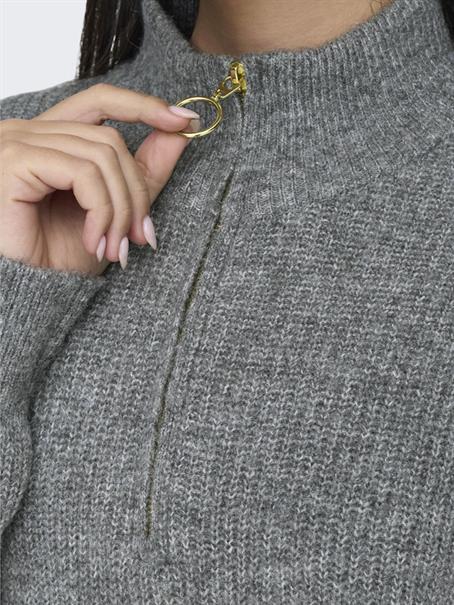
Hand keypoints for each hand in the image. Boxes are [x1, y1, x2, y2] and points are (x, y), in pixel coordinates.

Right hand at [0, 83, 198, 274]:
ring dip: (120, 210)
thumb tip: (180, 133)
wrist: (29, 290)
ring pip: (101, 157)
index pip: (101, 101)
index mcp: (52, 138)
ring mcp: (19, 142)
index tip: (185, 121)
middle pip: (110, 139)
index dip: (144, 106)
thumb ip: (143, 171)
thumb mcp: (115, 209)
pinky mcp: (16, 159)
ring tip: (116, 247)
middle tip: (141, 236)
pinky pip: (82, 173)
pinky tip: (95, 241)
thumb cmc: (61, 255)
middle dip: (135, 193)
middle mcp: (31, 132)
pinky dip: (100, 211)